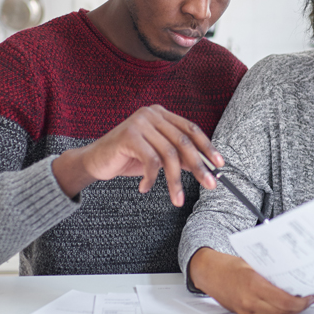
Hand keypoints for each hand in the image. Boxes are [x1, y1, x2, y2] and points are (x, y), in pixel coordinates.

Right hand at [51, 105, 220, 205]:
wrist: (95, 161)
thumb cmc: (127, 158)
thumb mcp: (157, 156)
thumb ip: (178, 156)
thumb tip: (205, 166)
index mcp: (161, 114)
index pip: (191, 128)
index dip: (207, 146)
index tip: (219, 164)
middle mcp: (152, 114)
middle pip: (183, 141)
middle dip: (198, 166)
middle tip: (209, 184)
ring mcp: (140, 123)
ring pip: (169, 154)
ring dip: (175, 181)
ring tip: (177, 199)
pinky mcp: (129, 136)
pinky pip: (151, 160)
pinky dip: (151, 178)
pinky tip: (145, 187)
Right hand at [188, 248, 313, 313]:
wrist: (208, 272)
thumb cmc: (227, 265)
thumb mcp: (251, 262)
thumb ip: (270, 271)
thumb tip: (290, 275)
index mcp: (253, 284)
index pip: (284, 301)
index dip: (300, 302)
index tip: (309, 296)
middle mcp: (250, 301)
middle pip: (282, 311)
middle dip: (298, 307)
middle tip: (307, 299)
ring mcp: (246, 310)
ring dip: (289, 311)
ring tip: (298, 302)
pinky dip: (277, 312)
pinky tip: (282, 304)